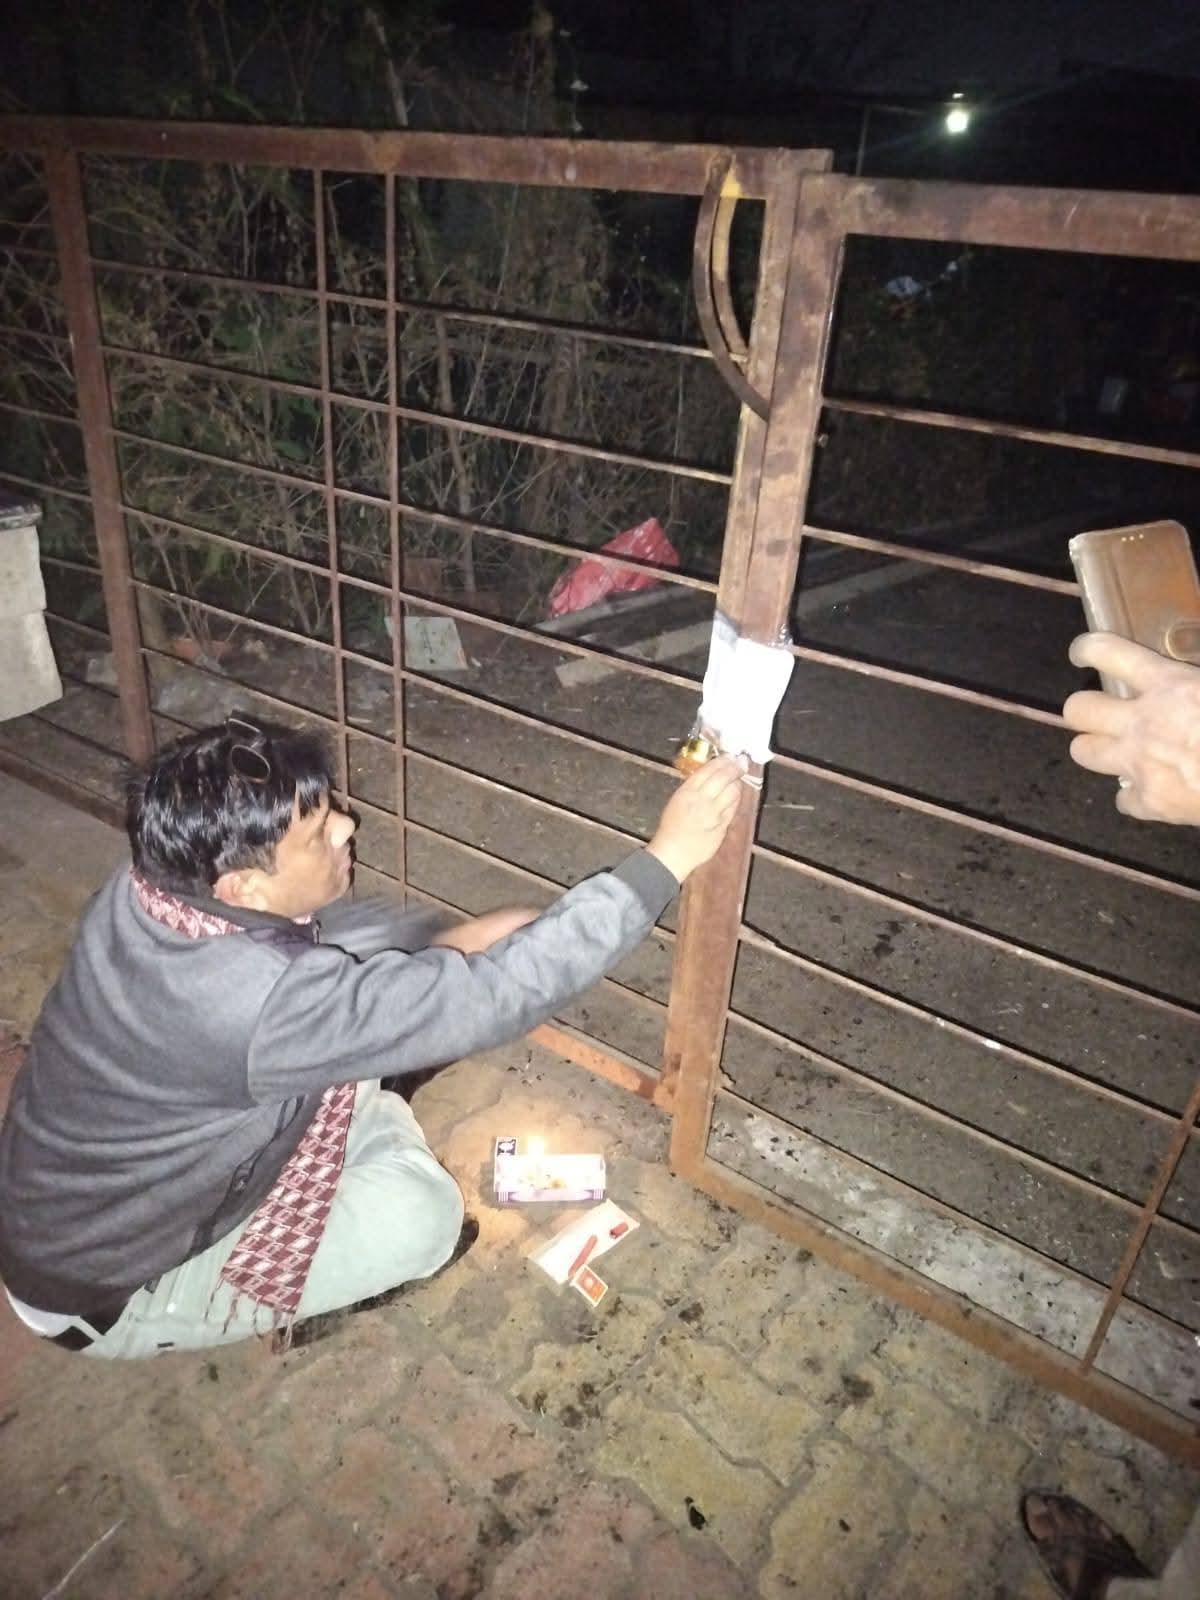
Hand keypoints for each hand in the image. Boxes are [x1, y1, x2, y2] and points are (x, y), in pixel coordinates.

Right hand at [647, 755, 746, 882]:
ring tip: (737, 779)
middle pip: (724, 778)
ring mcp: (714, 814)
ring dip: (737, 783)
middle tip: (742, 762)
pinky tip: (735, 796)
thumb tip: (711, 774)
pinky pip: (733, 808)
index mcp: (687, 792)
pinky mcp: (723, 826)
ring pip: (733, 792)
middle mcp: (702, 800)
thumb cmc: (672, 826)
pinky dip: (736, 799)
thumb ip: (694, 786)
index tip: (730, 756)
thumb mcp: (678, 799)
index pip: (709, 770)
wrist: (674, 853)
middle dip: (735, 768)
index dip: (722, 761)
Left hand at [1063, 632, 1199, 824]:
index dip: (1086, 649)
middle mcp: (1143, 722)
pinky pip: (1123, 799)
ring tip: (1116, 750)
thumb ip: (1194, 681)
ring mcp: (1139, 764)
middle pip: (1077, 709)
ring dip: (1096, 749)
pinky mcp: (1149, 802)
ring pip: (1082, 752)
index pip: (1106, 652)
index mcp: (1169, 685)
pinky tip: (1153, 791)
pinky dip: (1136, 797)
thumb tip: (1189, 680)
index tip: (1082, 654)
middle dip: (1082, 710)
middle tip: (1099, 712)